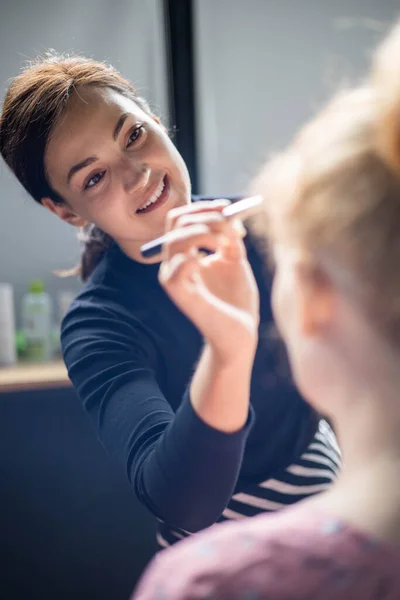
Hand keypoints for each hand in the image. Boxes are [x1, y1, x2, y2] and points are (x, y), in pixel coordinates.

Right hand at [159, 201, 259, 362]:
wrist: (240, 332)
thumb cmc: (236, 298)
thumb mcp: (234, 259)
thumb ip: (229, 236)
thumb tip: (228, 213)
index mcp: (183, 254)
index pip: (180, 219)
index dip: (204, 207)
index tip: (229, 207)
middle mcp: (173, 264)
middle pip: (176, 222)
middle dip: (206, 215)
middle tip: (231, 223)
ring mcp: (173, 279)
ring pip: (177, 238)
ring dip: (207, 231)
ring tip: (228, 242)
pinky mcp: (180, 294)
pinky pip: (181, 264)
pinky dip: (202, 252)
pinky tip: (218, 257)